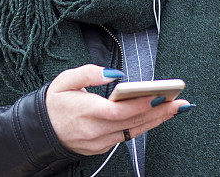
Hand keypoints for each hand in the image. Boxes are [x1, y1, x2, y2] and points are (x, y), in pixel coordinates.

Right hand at [45, 64, 189, 155]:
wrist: (40, 131)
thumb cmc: (54, 103)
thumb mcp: (64, 80)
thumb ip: (89, 72)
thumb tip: (115, 73)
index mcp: (86, 112)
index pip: (119, 110)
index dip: (141, 103)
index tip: (159, 95)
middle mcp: (94, 131)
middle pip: (132, 122)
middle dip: (158, 111)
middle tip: (180, 102)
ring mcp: (99, 142)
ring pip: (133, 131)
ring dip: (156, 120)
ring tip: (175, 107)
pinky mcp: (102, 148)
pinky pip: (126, 136)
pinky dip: (142, 125)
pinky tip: (156, 115)